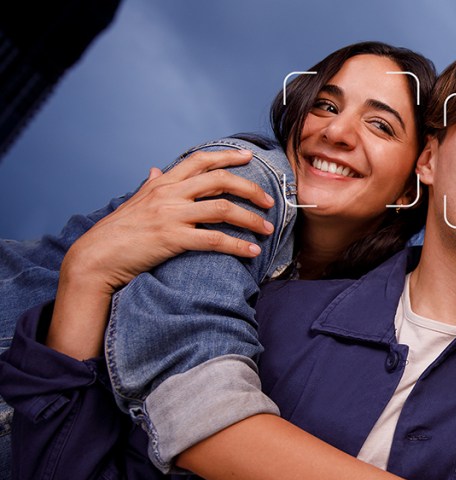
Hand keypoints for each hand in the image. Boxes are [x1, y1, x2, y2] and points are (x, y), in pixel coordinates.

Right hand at [63, 149, 274, 294]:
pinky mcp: (172, 239)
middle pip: (220, 180)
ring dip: (251, 219)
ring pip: (223, 209)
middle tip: (269, 201)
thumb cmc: (119, 231)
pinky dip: (238, 245)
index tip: (249, 156)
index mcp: (163, 183)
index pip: (200, 160)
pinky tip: (252, 251)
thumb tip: (156, 168)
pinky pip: (214, 240)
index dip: (227, 156)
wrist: (96, 257)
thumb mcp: (136, 200)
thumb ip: (152, 184)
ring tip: (268, 229)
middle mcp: (168, 194)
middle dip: (251, 188)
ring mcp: (170, 215)